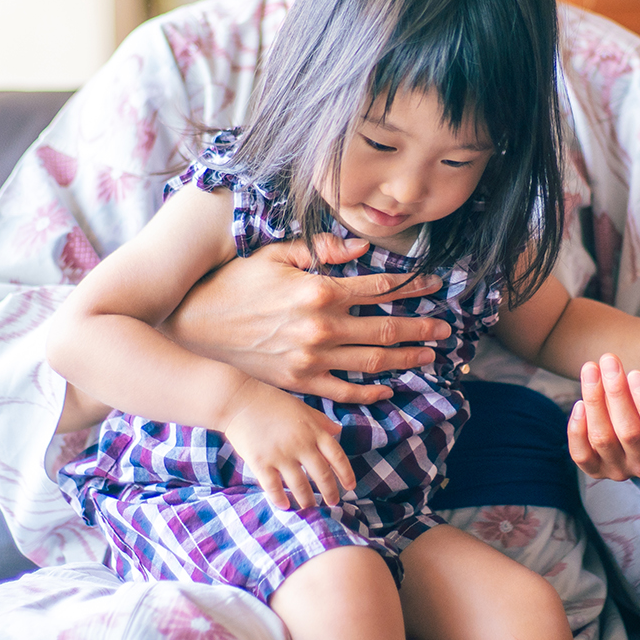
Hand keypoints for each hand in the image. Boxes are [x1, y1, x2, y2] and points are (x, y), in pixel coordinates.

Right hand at [165, 234, 444, 403]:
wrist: (193, 330)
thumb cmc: (231, 286)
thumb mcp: (272, 256)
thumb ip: (320, 250)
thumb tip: (360, 247)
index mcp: (318, 291)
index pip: (378, 288)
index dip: (411, 286)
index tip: (434, 284)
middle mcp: (321, 328)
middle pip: (384, 329)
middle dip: (420, 327)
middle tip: (446, 328)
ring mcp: (311, 360)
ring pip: (372, 363)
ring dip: (405, 359)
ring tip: (430, 355)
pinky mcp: (299, 383)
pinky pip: (344, 392)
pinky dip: (369, 392)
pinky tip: (387, 387)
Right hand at [221, 380, 356, 511]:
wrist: (239, 400)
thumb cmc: (272, 402)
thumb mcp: (302, 407)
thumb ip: (321, 421)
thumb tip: (338, 430)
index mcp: (313, 430)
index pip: (337, 456)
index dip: (346, 473)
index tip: (350, 486)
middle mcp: (301, 444)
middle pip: (322, 475)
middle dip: (330, 492)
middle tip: (333, 503)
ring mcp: (280, 455)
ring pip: (300, 486)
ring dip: (307, 500)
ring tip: (310, 508)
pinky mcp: (260, 463)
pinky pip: (273, 488)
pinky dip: (280, 500)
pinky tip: (285, 506)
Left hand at [567, 354, 639, 480]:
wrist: (629, 418)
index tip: (635, 373)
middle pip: (630, 432)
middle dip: (617, 393)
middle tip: (608, 361)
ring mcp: (620, 470)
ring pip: (603, 439)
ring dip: (594, 401)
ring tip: (591, 370)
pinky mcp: (595, 470)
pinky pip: (581, 454)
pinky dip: (577, 429)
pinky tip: (579, 404)